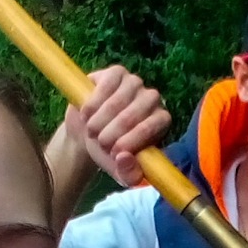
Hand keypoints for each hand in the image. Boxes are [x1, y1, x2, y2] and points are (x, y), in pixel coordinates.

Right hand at [65, 66, 170, 186]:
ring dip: (99, 121)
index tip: (114, 154)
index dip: (130, 141)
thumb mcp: (120, 170)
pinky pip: (105, 86)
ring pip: (116, 102)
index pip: (151, 127)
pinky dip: (92, 104)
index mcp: (161, 122)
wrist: (86, 132)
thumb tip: (125, 158)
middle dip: (110, 134)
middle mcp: (152, 99)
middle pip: (132, 115)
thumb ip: (128, 174)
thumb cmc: (109, 151)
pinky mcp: (116, 73)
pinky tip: (87, 114)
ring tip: (92, 131)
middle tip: (100, 143)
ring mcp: (135, 83)